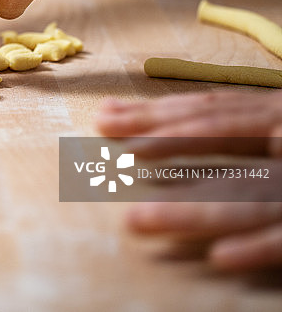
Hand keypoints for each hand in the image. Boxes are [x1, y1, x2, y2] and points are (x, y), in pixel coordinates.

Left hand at [97, 89, 281, 270]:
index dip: (159, 114)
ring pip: (250, 194)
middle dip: (170, 140)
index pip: (212, 112)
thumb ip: (222, 129)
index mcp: (277, 118)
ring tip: (138, 220)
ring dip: (193, 208)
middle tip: (116, 156)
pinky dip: (258, 247)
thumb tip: (125, 112)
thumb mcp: (272, 137)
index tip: (105, 118)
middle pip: (226, 135)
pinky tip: (221, 257)